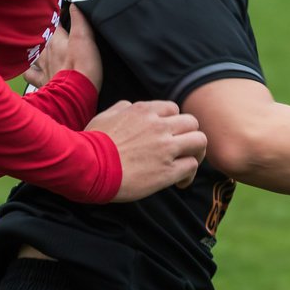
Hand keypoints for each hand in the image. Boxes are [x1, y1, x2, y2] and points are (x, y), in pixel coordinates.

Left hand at [24, 5, 101, 91]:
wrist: (74, 95)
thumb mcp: (86, 38)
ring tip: (42, 49)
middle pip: (43, 37)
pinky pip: (30, 74)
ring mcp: (42, 67)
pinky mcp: (42, 82)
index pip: (56, 23)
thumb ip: (80, 19)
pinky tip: (33, 70)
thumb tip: (75, 4)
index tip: (64, 12)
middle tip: (54, 30)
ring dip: (37, 50)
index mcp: (57, 40)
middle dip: (47, 32)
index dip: (59, 17)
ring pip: (34, 54)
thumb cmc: (83, 67)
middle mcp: (46, 52)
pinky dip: (30, 70)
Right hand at [86, 99, 207, 200]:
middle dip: (189, 135)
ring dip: (196, 153)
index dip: (173, 122)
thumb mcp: (105, 116)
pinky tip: (180, 182)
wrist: (89, 166)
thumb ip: (122, 108)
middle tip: (183, 149)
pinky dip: (189, 174)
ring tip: (187, 164)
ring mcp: (166, 148)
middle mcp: (159, 126)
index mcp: (144, 111)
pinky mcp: (168, 171)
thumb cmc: (92, 143)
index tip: (168, 135)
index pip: (173, 109)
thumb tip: (130, 107)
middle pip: (192, 123)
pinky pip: (192, 166)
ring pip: (199, 141)